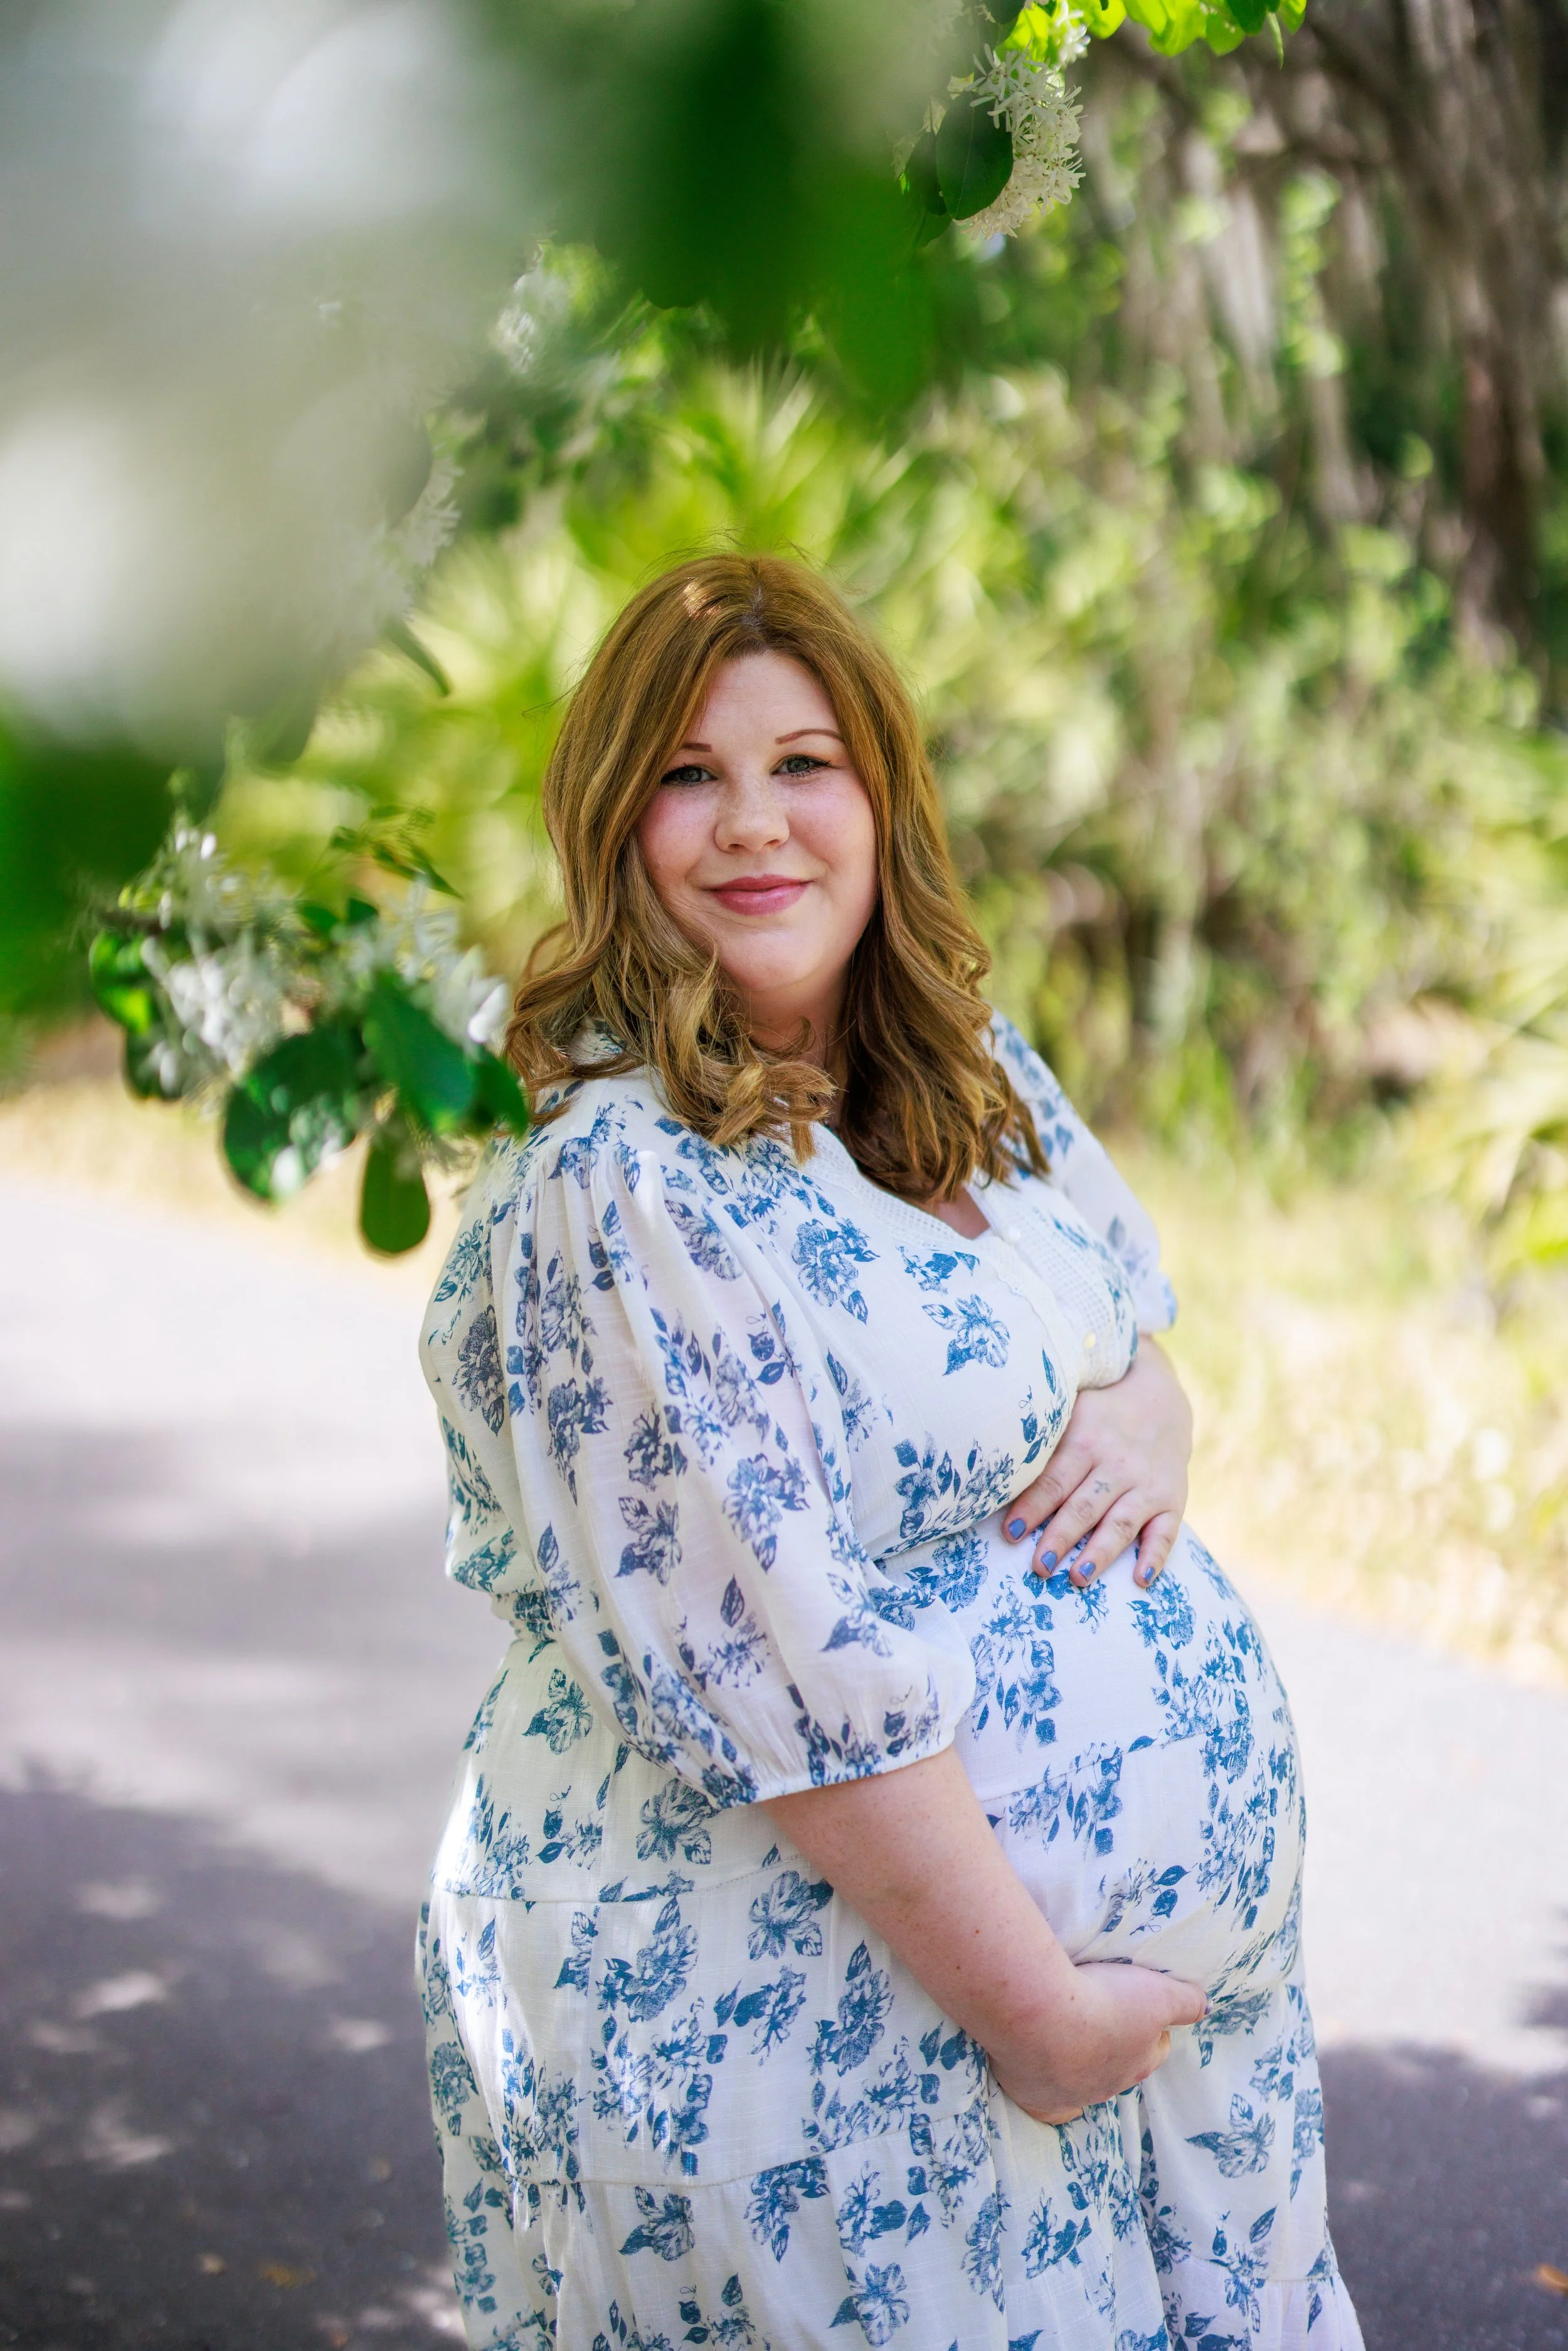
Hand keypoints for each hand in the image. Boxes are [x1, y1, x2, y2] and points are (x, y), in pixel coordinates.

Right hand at [991, 1959, 1206, 2125]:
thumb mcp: (1158, 1994)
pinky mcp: (1033, 2096)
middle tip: (1096, 2014)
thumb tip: (1206, 2007)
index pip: (1155, 2050)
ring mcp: (1068, 2095)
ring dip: (1077, 2062)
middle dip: (1112, 2046)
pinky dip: (1044, 2089)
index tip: (1137, 2007)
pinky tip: (1039, 2073)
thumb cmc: (1103, 2002)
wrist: (1040, 2015)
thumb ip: (1187, 2001)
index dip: (1150, 2028)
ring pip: (1080, 2084)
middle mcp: (1106, 2087)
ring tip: (1063, 2031)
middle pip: (1117, 2068)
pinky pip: (1044, 2103)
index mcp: (1138, 2064)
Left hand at [1002, 1337, 1191, 1588]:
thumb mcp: (1071, 1412)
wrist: (1161, 1401)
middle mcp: (1117, 1464)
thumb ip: (1043, 1439)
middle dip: (1060, 1537)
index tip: (1010, 1532)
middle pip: (1084, 1506)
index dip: (1031, 1508)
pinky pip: (1166, 1532)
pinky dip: (1154, 1557)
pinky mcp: (1172, 1500)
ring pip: (1121, 1523)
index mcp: (1086, 1439)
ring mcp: (1147, 1483)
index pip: (1054, 1480)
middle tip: (1039, 1566)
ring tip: (1078, 1578)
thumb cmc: (1099, 1415)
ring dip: (1100, 1553)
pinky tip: (1140, 1580)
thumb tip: (995, 1468)